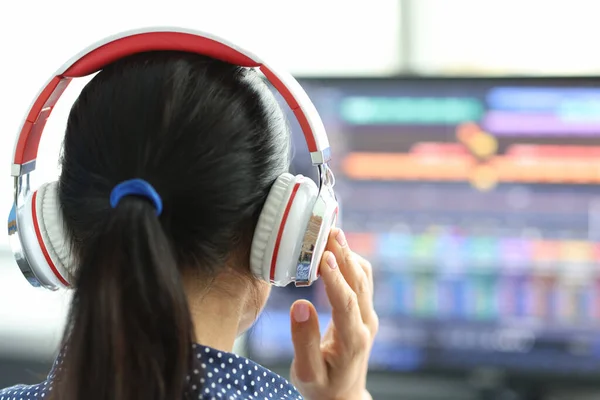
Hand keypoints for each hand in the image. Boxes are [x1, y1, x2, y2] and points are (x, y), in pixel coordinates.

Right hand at [289, 228, 378, 399]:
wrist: (342, 397)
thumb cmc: (321, 388)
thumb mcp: (306, 373)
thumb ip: (303, 341)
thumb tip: (300, 305)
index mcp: (352, 341)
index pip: (347, 304)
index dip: (336, 279)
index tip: (324, 256)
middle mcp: (365, 325)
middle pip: (360, 283)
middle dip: (345, 255)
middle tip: (330, 231)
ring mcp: (368, 317)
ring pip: (364, 278)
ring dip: (349, 254)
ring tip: (332, 233)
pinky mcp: (364, 312)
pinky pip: (362, 281)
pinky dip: (350, 262)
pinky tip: (336, 250)